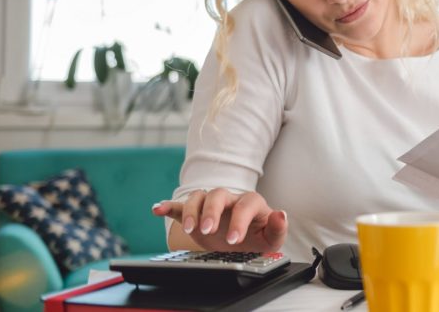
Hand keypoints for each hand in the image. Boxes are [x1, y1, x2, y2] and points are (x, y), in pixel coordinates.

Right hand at [151, 188, 287, 251]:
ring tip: (190, 229)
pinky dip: (168, 206)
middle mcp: (229, 200)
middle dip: (211, 212)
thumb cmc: (259, 237)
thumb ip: (278, 227)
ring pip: (198, 197)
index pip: (245, 205)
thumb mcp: (272, 239)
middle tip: (207, 231)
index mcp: (250, 204)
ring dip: (191, 211)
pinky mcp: (195, 214)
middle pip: (217, 195)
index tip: (233, 240)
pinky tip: (158, 209)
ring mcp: (210, 206)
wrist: (243, 243)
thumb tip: (281, 214)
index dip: (239, 221)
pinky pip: (179, 206)